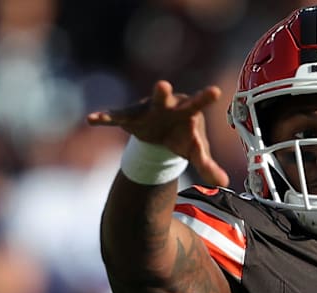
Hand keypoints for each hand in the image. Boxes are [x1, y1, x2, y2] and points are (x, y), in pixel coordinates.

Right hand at [86, 80, 228, 186]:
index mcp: (187, 112)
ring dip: (134, 103)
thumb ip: (209, 166)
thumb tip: (224, 183)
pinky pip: (115, 116)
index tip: (215, 90)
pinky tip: (92, 120)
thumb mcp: (196, 152)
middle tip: (163, 85)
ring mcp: (147, 109)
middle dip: (163, 94)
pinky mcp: (129, 116)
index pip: (197, 106)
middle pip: (166, 99)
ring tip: (137, 92)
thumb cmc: (183, 138)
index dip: (204, 99)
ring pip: (141, 104)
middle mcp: (167, 106)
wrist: (161, 132)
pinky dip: (104, 118)